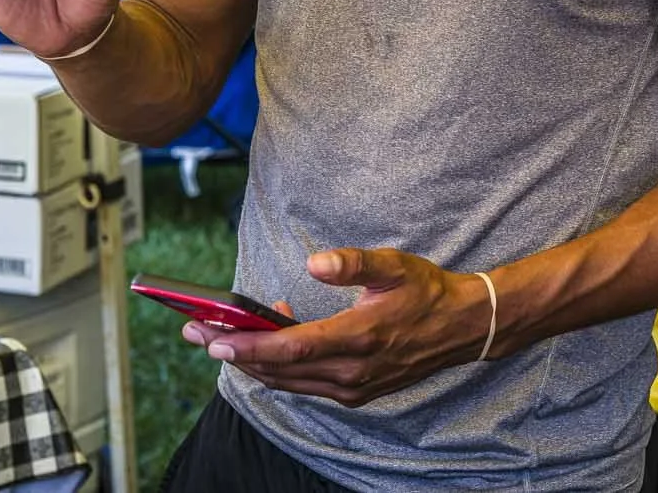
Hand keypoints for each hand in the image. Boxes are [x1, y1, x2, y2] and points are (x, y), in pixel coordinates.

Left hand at [179, 249, 493, 406]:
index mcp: (358, 337)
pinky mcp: (354, 393)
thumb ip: (353, 264)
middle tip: (196, 333)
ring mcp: (352, 388)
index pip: (290, 348)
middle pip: (278, 369)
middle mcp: (351, 371)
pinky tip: (269, 345)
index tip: (213, 338)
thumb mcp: (395, 265)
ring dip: (251, 362)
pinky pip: (304, 386)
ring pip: (287, 382)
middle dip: (233, 352)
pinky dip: (279, 368)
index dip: (248, 345)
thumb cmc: (426, 292)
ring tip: (220, 339)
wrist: (461, 328)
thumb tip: (314, 263)